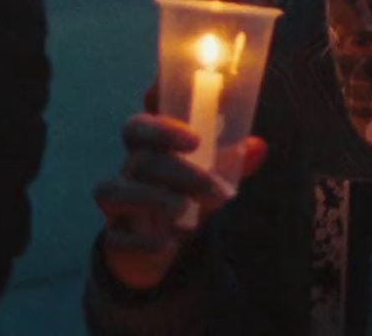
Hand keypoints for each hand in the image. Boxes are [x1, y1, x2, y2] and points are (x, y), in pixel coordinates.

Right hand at [93, 114, 267, 290]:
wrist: (161, 244)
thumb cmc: (185, 195)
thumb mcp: (210, 178)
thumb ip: (233, 162)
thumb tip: (258, 147)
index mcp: (149, 150)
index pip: (141, 127)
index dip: (160, 127)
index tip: (193, 138)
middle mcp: (129, 173)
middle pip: (139, 159)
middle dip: (177, 171)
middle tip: (211, 185)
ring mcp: (118, 206)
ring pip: (113, 191)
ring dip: (151, 198)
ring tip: (183, 208)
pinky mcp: (115, 239)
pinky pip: (117, 238)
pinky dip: (143, 242)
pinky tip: (167, 245)